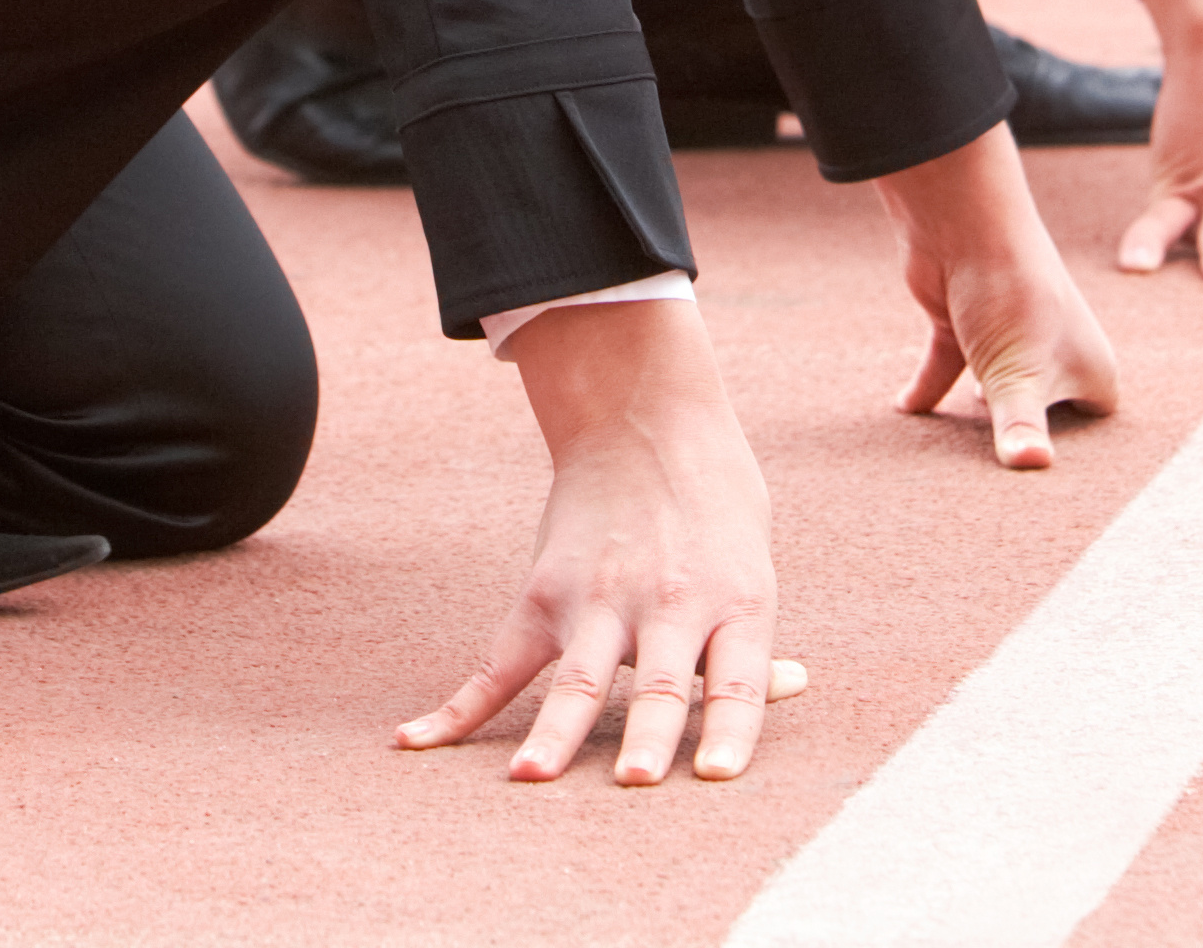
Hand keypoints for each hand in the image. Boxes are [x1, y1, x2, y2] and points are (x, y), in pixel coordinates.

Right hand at [402, 299, 779, 784]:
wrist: (641, 419)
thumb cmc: (713, 506)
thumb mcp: (753, 566)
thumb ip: (751, 640)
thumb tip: (787, 689)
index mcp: (736, 601)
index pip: (735, 682)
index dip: (729, 730)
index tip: (717, 776)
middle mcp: (670, 605)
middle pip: (659, 683)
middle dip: (647, 736)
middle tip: (635, 783)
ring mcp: (602, 600)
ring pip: (580, 679)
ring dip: (555, 731)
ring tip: (532, 777)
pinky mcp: (545, 596)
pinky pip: (499, 664)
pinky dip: (456, 708)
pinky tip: (415, 741)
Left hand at [877, 123, 1121, 466]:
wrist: (962, 221)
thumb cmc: (1011, 295)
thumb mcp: (1018, 374)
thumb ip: (1020, 427)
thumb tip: (1031, 465)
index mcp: (1089, 365)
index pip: (1096, 418)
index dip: (1080, 447)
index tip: (1051, 482)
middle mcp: (1055, 351)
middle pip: (1044, 409)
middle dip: (1024, 435)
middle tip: (999, 484)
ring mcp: (1009, 337)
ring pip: (993, 389)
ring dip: (976, 416)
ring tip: (955, 459)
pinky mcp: (966, 326)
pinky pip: (947, 368)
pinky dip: (928, 388)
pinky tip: (905, 409)